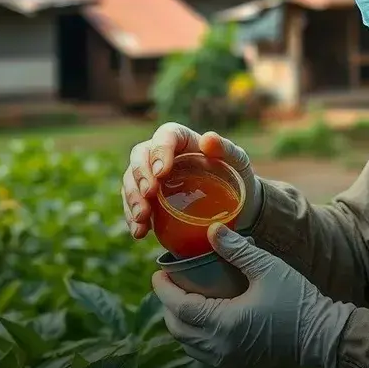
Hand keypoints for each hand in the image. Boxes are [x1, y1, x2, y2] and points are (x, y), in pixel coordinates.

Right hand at [122, 123, 259, 238]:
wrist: (236, 203)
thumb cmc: (236, 175)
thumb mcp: (238, 161)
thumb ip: (226, 149)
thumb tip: (207, 139)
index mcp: (182, 139)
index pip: (165, 136)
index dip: (159, 151)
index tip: (162, 173)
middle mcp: (162, 154)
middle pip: (139, 155)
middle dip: (140, 175)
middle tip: (149, 194)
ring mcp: (152, 175)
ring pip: (131, 180)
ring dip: (132, 199)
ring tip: (141, 217)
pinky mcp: (149, 198)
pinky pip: (132, 203)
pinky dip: (132, 218)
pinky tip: (140, 232)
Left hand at [152, 223, 354, 367]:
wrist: (321, 335)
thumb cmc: (296, 300)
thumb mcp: (266, 268)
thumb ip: (236, 249)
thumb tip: (211, 229)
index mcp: (224, 323)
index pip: (179, 307)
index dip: (164, 289)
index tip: (158, 273)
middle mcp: (220, 346)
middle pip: (177, 328)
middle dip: (167, 305)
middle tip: (169, 283)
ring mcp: (227, 359)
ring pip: (187, 344)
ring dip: (179, 322)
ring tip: (183, 299)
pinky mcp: (236, 364)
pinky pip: (201, 353)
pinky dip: (193, 337)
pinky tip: (201, 319)